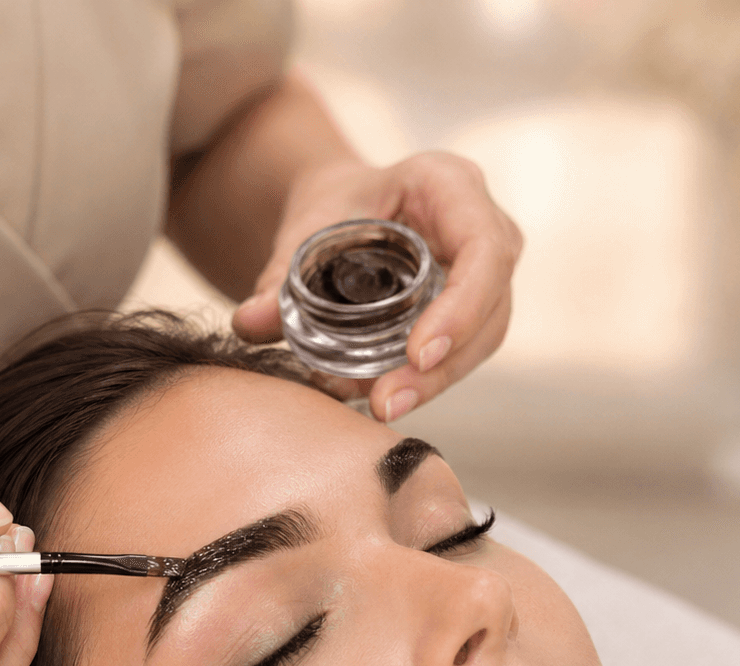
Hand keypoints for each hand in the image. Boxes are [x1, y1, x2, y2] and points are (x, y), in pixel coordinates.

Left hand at [231, 152, 521, 421]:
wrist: (350, 207)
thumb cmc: (339, 203)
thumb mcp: (310, 224)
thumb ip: (282, 273)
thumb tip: (249, 323)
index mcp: (451, 184)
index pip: (484, 249)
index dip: (461, 308)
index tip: (417, 354)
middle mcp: (486, 226)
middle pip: (490, 305)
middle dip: (442, 364)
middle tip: (386, 401)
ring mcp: (488, 271)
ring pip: (483, 338)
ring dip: (434, 382)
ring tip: (380, 406)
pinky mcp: (477, 307)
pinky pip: (464, 351)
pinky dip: (425, 380)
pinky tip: (382, 397)